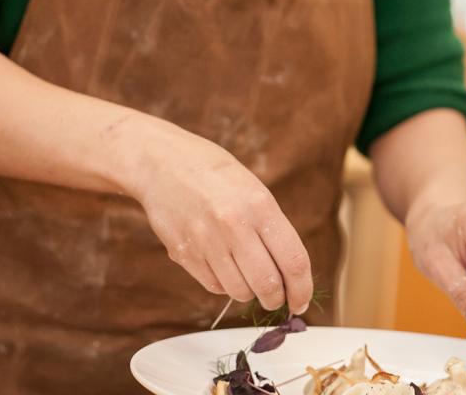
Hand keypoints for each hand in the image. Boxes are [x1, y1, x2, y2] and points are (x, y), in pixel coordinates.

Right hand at [126, 123, 312, 313]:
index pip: (293, 260)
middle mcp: (234, 225)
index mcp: (260, 205)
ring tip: (249, 277)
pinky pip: (214, 286)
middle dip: (276, 299)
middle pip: (267, 284)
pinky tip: (225, 267)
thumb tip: (289, 272)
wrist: (164, 163)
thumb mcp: (253, 189)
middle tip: (278, 298)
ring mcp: (207, 242)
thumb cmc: (215, 173)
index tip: (301, 301)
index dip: (302, 288)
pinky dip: (225, 285)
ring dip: (249, 292)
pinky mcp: (184, 255)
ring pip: (239, 291)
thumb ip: (271, 227)